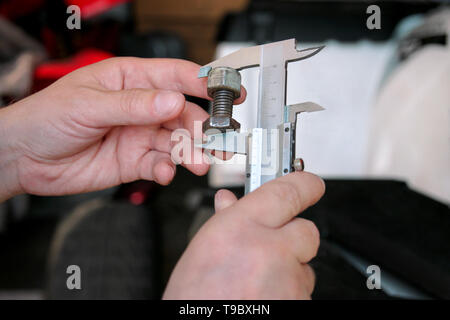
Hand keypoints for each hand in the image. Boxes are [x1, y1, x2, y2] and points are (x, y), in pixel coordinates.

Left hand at [0, 58, 245, 200]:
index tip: (229, 92)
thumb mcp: (89, 105)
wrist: (25, 158)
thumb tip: (171, 100)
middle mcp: (140, 107)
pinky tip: (163, 173)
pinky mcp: (135, 161)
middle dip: (203, 127)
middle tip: (217, 140)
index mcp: (130, 80)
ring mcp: (139, 135)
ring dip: (190, 152)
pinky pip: (160, 165)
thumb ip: (134, 105)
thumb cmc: (47, 117)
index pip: (175, 76)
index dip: (204, 83)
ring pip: (176, 142)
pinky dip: (166, 170)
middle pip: (184, 113)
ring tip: (198, 162)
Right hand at [163, 172, 324, 298]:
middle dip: (294, 237)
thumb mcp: (202, 251)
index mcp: (239, 228)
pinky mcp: (299, 303)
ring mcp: (288, 282)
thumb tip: (231, 201)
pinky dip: (288, 292)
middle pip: (307, 230)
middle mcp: (268, 251)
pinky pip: (303, 291)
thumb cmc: (194, 300)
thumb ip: (225, 222)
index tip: (310, 182)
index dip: (303, 183)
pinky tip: (263, 298)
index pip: (286, 191)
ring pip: (305, 266)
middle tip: (273, 248)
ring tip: (258, 283)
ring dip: (289, 270)